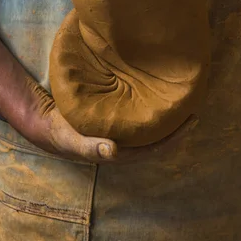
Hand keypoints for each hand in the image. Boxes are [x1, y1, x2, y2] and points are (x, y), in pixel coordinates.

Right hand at [19, 78, 198, 163]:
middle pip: (159, 134)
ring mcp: (122, 130)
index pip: (156, 147)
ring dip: (166, 112)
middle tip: (194, 102)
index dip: (176, 136)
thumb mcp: (75, 141)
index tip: (192, 120)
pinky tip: (157, 89)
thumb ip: (93, 148)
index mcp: (123, 152)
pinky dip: (150, 103)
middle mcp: (126, 142)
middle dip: (177, 122)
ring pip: (151, 123)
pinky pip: (139, 111)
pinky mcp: (116, 117)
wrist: (46, 124)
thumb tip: (113, 152)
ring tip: (182, 94)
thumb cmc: (63, 135)